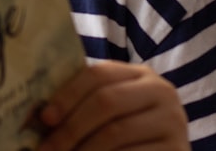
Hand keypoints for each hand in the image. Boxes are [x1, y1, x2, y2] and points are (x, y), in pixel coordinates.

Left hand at [37, 61, 188, 150]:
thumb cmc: (129, 131)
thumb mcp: (111, 110)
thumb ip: (83, 104)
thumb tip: (37, 115)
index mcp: (139, 73)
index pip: (97, 74)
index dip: (67, 94)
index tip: (44, 118)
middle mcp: (161, 91)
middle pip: (106, 101)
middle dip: (71, 127)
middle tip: (46, 148)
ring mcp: (173, 121)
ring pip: (117, 132)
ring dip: (84, 150)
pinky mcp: (178, 150)